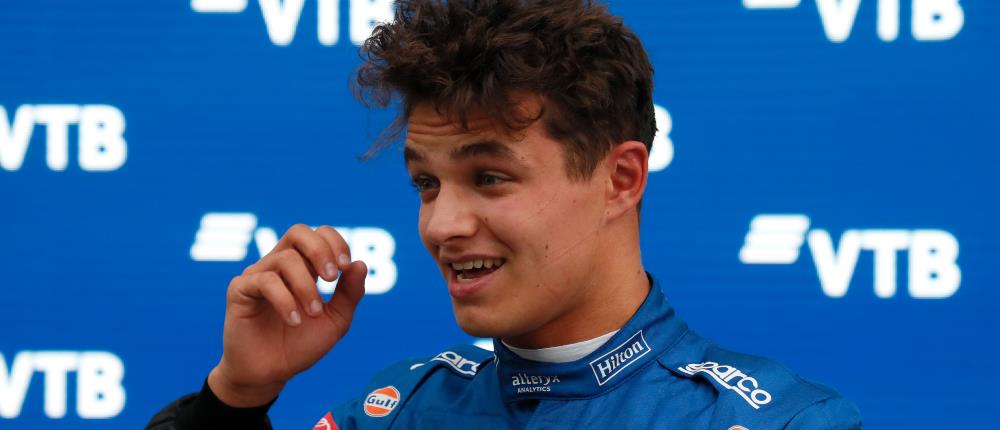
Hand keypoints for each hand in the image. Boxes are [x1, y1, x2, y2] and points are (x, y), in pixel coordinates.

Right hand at [207, 224, 366, 406]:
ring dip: (306, 287)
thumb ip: (350, 294)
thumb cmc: (301, 345)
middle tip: (331, 278)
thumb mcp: (335, 321)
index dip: (335, 242)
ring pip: (285, 259)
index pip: (319, 234)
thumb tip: (360, 264)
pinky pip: (264, 281)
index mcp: (304, 266)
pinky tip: (295, 321)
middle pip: (298, 231)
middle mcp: (279, 265)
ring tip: (314, 313)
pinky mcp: (239, 290)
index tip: (346, 267)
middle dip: (320, 250)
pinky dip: (285, 300)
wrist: (271, 374)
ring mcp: (258, 275)